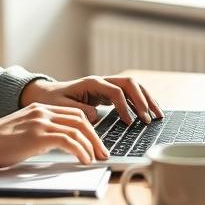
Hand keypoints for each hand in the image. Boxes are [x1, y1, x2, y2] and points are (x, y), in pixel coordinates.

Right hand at [0, 103, 107, 168]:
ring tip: (96, 159)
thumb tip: (58, 146)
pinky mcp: (38, 135)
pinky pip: (69, 141)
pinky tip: (84, 160)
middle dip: (95, 137)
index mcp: (39, 109)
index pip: (73, 114)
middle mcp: (42, 111)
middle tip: (102, 152)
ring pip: (78, 129)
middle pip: (80, 119)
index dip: (89, 129)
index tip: (95, 143)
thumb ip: (41, 134)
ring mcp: (40, 122)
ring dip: (91, 145)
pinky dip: (81, 150)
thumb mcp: (23, 133)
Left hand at [20, 75, 163, 125]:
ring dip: (147, 99)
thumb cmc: (52, 101)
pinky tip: (150, 113)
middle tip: (149, 119)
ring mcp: (107, 86)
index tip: (130, 122)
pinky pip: (130, 94)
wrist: (45, 94)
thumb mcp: (61, 107)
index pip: (115, 91)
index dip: (125, 106)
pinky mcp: (108, 93)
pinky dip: (141, 102)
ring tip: (159, 115)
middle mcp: (102, 81)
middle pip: (130, 84)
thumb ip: (78, 110)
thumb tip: (96, 115)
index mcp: (91, 83)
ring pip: (134, 87)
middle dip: (142, 100)